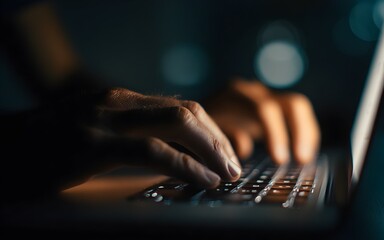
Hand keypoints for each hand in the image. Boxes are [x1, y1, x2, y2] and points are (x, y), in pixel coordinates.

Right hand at [86, 88, 241, 187]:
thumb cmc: (47, 142)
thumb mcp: (89, 129)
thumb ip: (124, 133)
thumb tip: (166, 152)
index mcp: (121, 100)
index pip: (180, 107)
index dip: (211, 131)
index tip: (225, 154)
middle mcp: (117, 101)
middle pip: (187, 112)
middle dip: (218, 139)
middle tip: (234, 165)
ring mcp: (105, 119)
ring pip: (178, 123)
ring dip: (212, 149)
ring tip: (229, 172)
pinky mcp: (92, 145)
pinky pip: (153, 151)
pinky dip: (187, 165)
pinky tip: (205, 178)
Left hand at [206, 78, 319, 164]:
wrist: (191, 115)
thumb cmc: (195, 129)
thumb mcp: (201, 134)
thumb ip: (219, 139)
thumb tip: (244, 147)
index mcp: (237, 95)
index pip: (265, 108)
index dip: (275, 134)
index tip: (279, 160)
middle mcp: (256, 91)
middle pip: (291, 103)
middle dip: (300, 131)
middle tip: (301, 160)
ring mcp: (266, 97)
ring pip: (298, 107)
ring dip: (306, 133)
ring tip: (304, 160)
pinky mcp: (272, 107)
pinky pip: (296, 116)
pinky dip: (303, 134)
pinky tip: (301, 155)